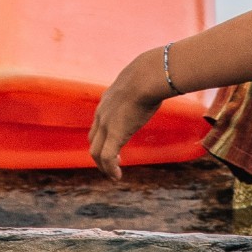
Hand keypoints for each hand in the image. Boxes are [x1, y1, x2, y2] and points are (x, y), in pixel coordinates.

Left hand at [88, 48, 167, 179]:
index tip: (115, 146)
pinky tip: (117, 176)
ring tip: (114, 174)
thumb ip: (142, 86)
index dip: (103, 138)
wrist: (146, 76)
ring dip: (103, 165)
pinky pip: (107, 157)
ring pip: (96, 152)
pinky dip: (110, 169)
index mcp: (107, 101)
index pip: (98, 124)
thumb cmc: (149, 75)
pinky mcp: (115, 134)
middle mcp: (102, 114)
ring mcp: (106, 125)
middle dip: (99, 155)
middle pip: (93, 140)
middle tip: (112, 164)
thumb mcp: (141, 81)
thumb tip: (158, 80)